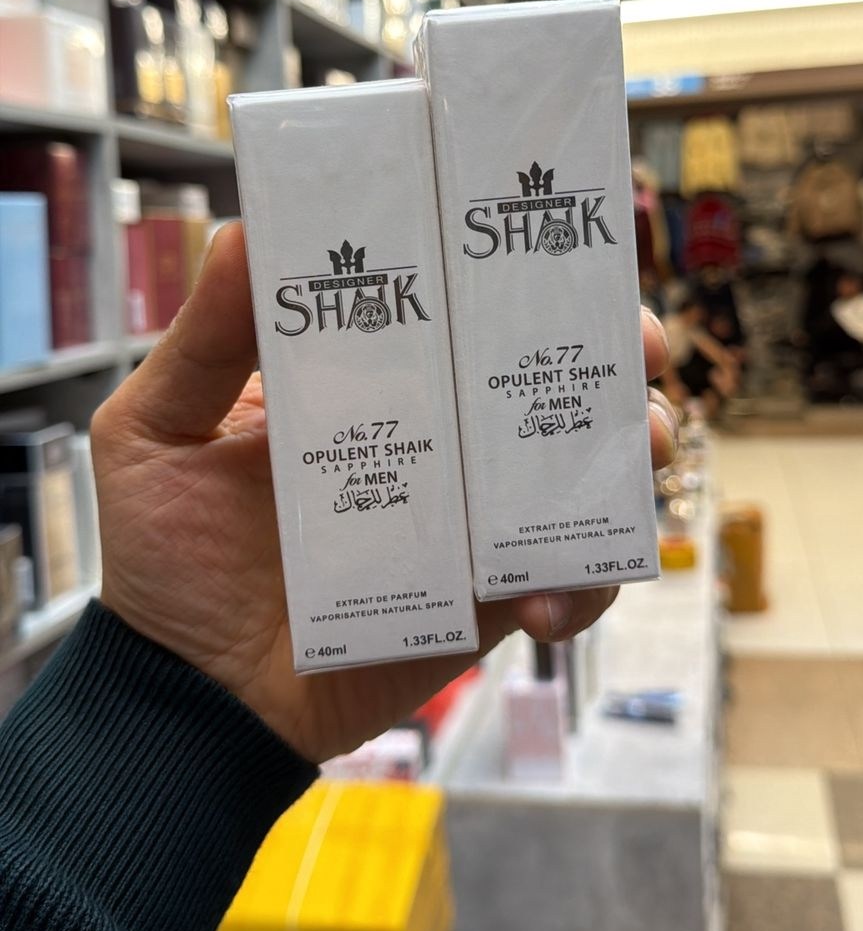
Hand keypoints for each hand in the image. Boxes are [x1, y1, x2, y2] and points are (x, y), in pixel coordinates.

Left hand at [93, 224, 675, 764]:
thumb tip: (245, 230)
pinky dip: (585, 583)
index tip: (556, 246)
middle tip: (634, 343)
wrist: (191, 700)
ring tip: (636, 451)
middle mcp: (434, 437)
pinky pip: (567, 580)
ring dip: (628, 451)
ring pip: (578, 469)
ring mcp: (468, 519)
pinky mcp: (486, 599)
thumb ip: (202, 342)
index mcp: (366, 380)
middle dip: (609, 351)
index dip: (515, 272)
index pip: (454, 306)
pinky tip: (549, 599)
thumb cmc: (166, 557)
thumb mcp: (157, 432)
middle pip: (540, 377)